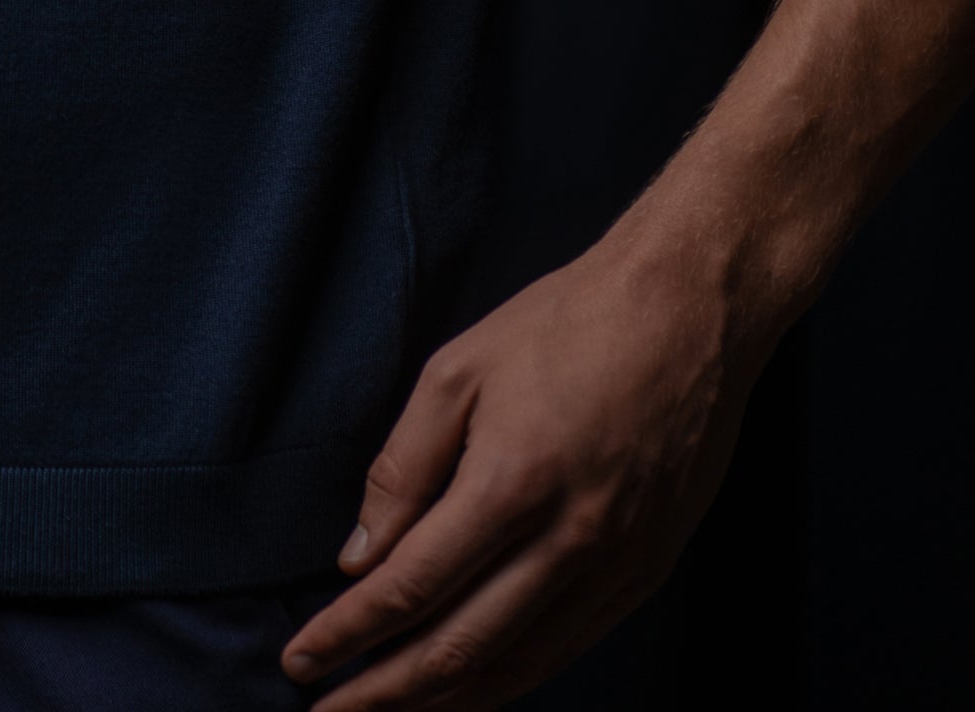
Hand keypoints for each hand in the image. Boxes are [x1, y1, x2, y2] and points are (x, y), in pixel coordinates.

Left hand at [279, 231, 756, 706]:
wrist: (687, 313)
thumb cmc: (563, 325)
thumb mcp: (458, 370)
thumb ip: (403, 467)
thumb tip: (361, 556)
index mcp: (511, 482)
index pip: (411, 586)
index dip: (349, 633)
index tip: (301, 660)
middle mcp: (568, 540)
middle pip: (460, 646)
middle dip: (385, 690)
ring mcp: (616, 565)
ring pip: (517, 663)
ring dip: (446, 701)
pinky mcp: (647, 572)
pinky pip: (567, 647)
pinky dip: (512, 677)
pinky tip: (473, 685)